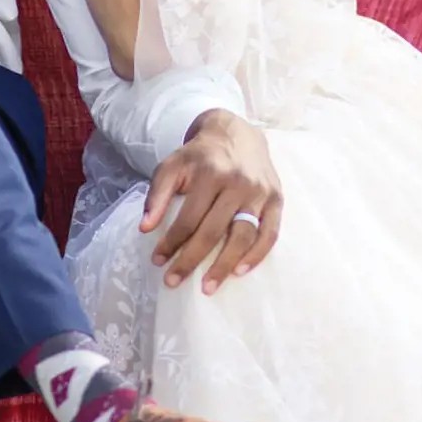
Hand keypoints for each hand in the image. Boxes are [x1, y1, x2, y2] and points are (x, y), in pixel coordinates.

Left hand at [142, 110, 281, 294]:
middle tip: (173, 281)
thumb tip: (145, 229)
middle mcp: (237, 183)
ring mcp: (259, 193)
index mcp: (210, 173)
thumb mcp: (172, 165)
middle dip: (191, 260)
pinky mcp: (276, 200)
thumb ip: (157, 194)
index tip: (158, 261)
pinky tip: (240, 271)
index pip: (188, 218)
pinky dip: (256, 255)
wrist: (237, 134)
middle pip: (213, 231)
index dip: (171, 242)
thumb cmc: (200, 156)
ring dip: (224, 265)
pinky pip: (270, 234)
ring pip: (243, 236)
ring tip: (208, 287)